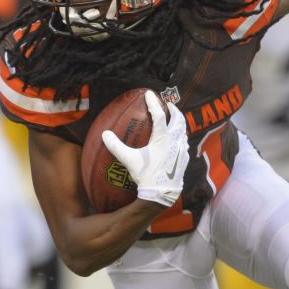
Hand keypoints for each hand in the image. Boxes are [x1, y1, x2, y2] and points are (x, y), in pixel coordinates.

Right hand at [100, 90, 188, 207]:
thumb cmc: (146, 175)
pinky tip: (176, 142)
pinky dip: (180, 137)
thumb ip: (116, 146)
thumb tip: (104, 134)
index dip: (153, 103)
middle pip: (178, 120)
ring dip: (179, 123)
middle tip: (168, 104)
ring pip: (183, 131)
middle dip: (174, 110)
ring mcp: (181, 150)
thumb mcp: (129, 160)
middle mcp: (175, 141)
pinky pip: (184, 143)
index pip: (159, 115)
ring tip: (173, 121)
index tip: (150, 93)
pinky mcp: (184, 159)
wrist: (162, 194)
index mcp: (162, 138)